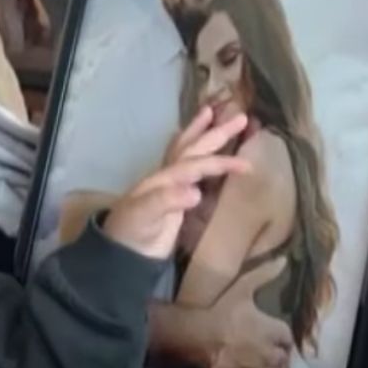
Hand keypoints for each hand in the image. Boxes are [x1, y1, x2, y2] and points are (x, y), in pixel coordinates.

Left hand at [102, 109, 250, 258]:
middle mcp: (166, 177)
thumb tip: (195, 192)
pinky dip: (196, 155)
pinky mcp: (174, 199)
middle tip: (240, 117)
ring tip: (213, 114)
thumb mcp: (144, 216)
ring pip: (188, 153)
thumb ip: (167, 202)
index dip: (220, 163)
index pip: (195, 164)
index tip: (246, 166)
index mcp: (162, 178)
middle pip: (192, 149)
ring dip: (202, 135)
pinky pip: (188, 169)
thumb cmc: (131, 232)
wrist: (122, 253)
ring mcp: (170, 186)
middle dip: (215, 134)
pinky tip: (200, 148)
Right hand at [207, 257, 294, 367]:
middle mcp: (271, 352)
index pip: (287, 336)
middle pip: (282, 357)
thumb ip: (264, 274)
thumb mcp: (242, 288)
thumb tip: (284, 260)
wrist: (197, 337)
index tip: (272, 334)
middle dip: (276, 354)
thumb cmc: (220, 311)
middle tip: (264, 349)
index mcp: (274, 330)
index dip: (280, 336)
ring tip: (258, 365)